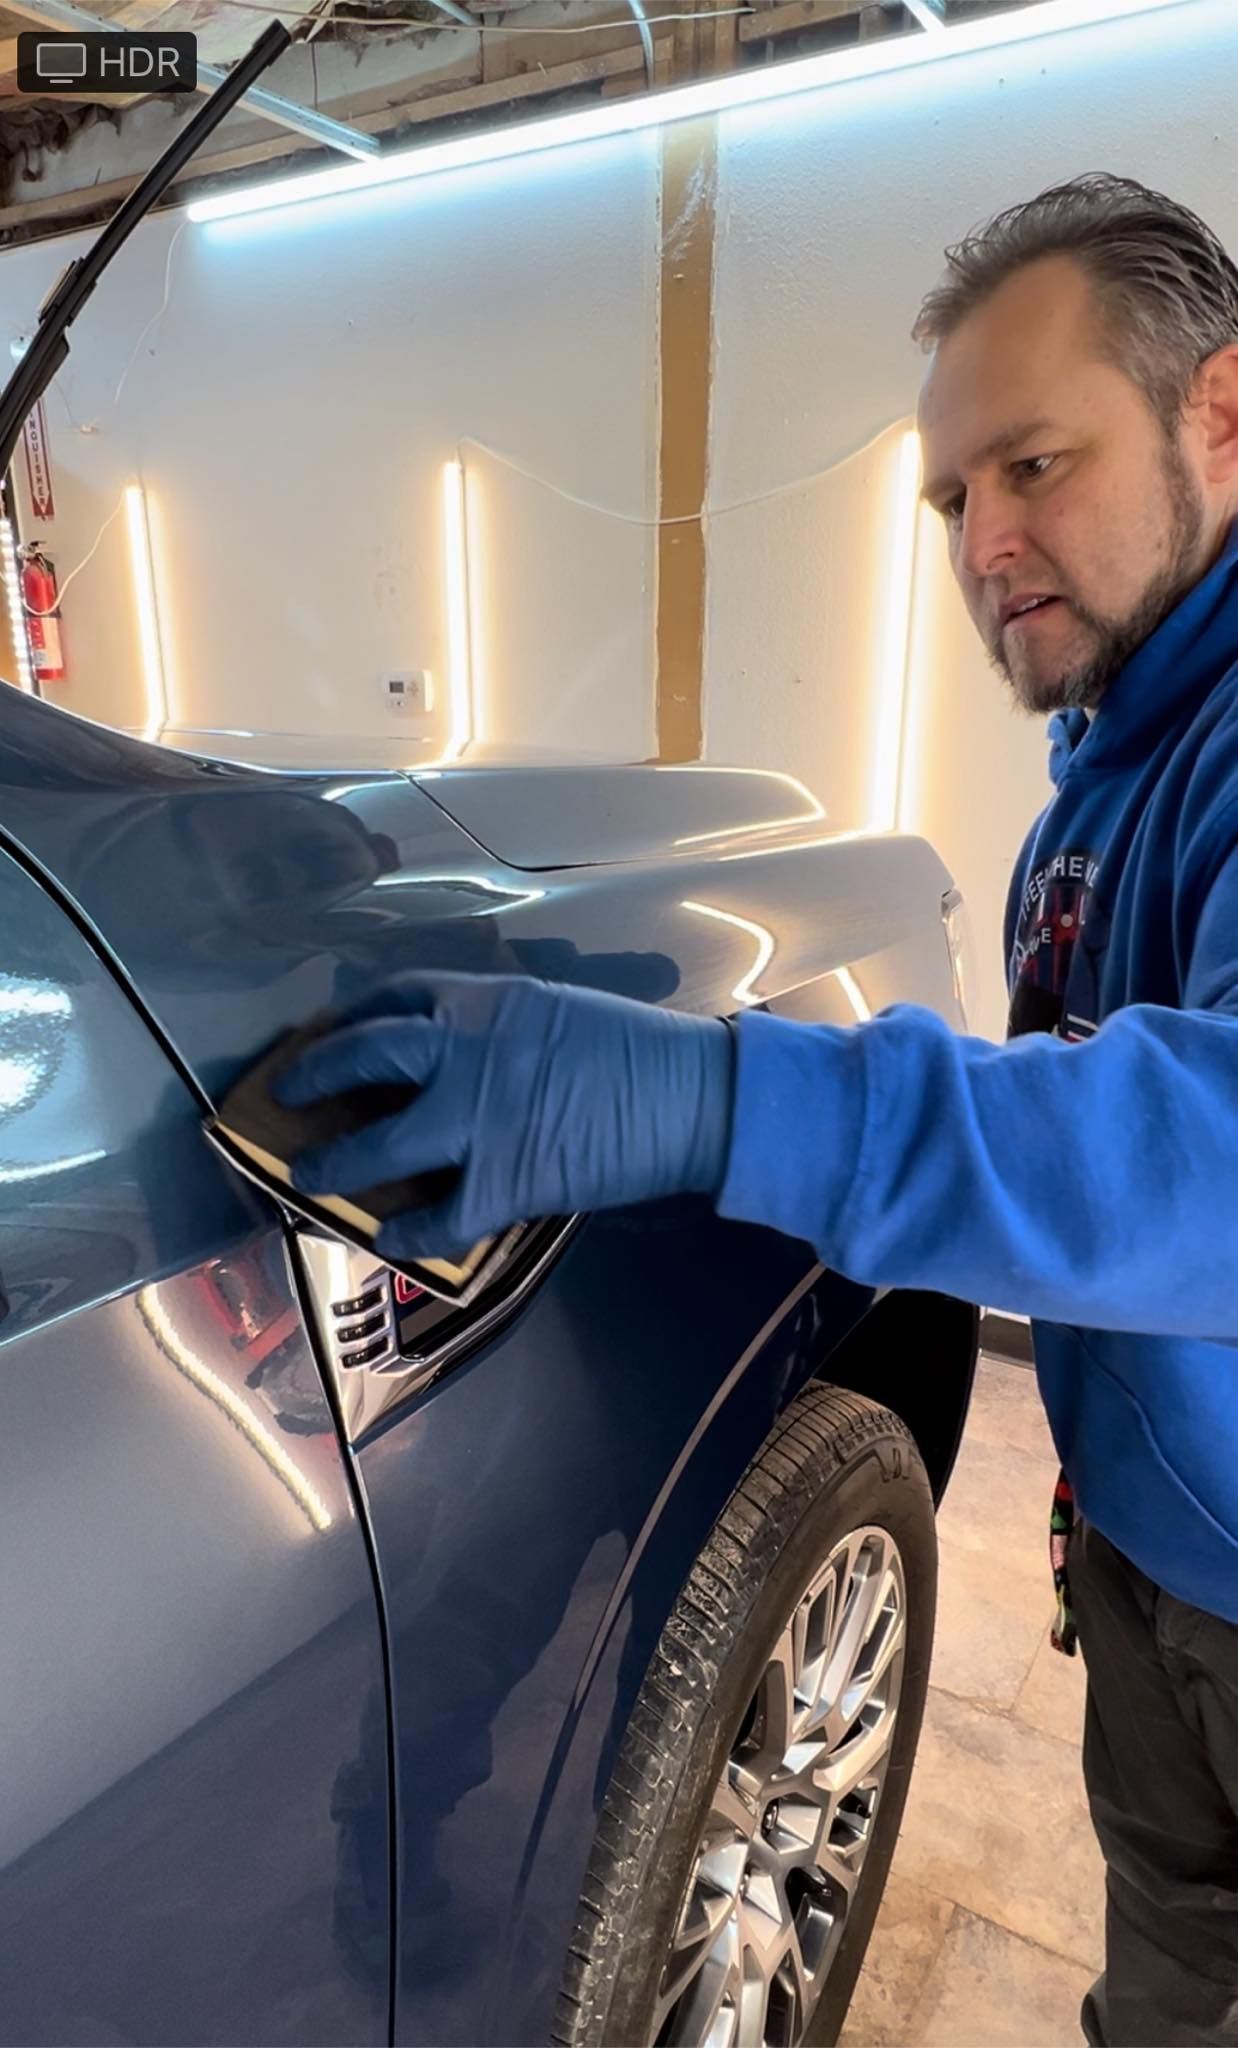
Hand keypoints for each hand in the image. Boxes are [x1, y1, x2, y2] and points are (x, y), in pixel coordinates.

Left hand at [273, 971, 734, 1260]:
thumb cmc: (637, 1051)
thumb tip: (456, 1060)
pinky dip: (405, 1231)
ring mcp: (482, 1119)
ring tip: (307, 1179)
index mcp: (486, 1002)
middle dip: (314, 1075)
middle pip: (365, 1055)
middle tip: (287, 1094)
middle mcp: (469, 1051)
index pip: (395, 998)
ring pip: (382, 1144)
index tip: (327, 1032)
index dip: (350, 1017)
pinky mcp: (506, 1180)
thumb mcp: (555, 1012)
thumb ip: (498, 1031)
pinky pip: (437, 1214)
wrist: (693, 1096)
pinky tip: (386, 1236)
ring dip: (335, 1165)